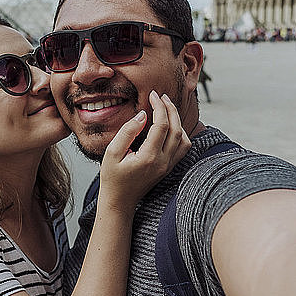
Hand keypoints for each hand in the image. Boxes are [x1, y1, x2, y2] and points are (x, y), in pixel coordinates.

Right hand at [98, 90, 191, 214]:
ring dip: (177, 120)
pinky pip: (183, 147)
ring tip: (167, 107)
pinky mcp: (169, 168)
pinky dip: (180, 132)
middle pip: (176, 129)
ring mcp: (168, 166)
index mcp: (149, 157)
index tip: (152, 95)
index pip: (161, 125)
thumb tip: (143, 115)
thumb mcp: (112, 153)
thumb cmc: (112, 177)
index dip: (159, 106)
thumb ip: (127, 132)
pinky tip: (171, 124)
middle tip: (161, 96)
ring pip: (184, 138)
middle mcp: (163, 162)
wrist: (120, 201)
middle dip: (170, 109)